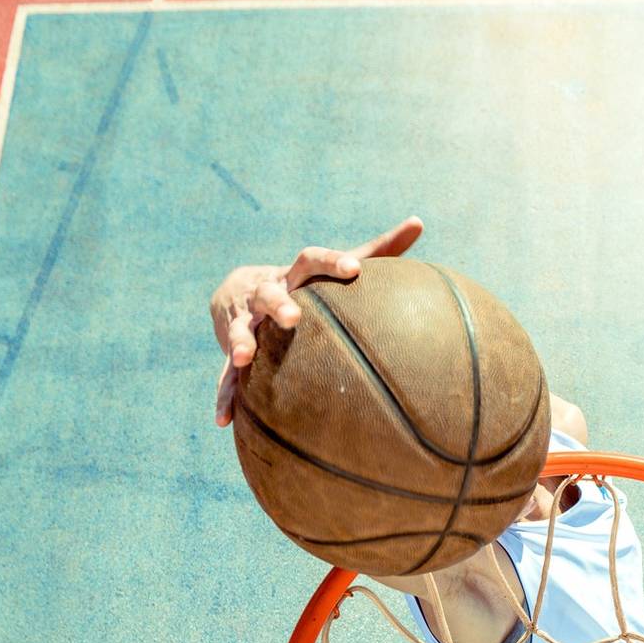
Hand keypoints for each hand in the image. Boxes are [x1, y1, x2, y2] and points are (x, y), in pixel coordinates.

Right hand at [209, 216, 424, 425]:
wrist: (236, 291)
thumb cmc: (302, 283)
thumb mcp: (331, 267)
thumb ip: (377, 249)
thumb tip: (419, 222)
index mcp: (294, 275)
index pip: (311, 260)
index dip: (332, 263)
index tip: (354, 269)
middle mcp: (266, 293)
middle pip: (269, 293)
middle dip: (278, 304)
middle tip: (293, 317)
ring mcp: (246, 322)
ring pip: (240, 330)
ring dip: (240, 342)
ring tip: (243, 356)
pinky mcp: (231, 351)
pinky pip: (225, 375)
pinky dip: (225, 396)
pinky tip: (224, 420)